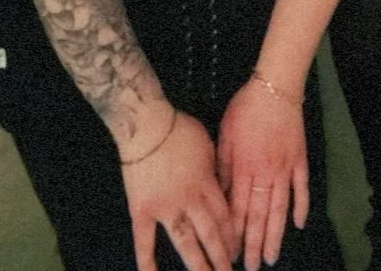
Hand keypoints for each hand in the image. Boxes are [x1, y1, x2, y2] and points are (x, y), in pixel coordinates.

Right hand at [121, 110, 237, 270]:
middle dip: (222, 257)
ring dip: (199, 265)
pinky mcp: (142, 210)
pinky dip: (147, 261)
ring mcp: (165, 208)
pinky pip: (144, 240)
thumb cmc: (177, 127)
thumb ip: (215, 167)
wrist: (145, 123)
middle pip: (210, 234)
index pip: (225, 217)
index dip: (232, 236)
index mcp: (206, 183)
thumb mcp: (207, 143)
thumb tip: (222, 182)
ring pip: (186, 242)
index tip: (238, 250)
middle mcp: (189, 200)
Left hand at [217, 78, 308, 270]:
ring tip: (270, 258)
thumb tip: (218, 195)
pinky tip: (299, 225)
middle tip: (250, 267)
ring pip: (279, 209)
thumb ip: (223, 166)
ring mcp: (285, 169)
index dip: (233, 233)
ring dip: (274, 235)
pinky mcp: (299, 160)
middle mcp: (265, 174)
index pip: (237, 209)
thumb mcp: (224, 135)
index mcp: (244, 167)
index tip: (228, 253)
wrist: (274, 88)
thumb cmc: (245, 109)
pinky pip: (301, 189)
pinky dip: (301, 207)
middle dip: (252, 244)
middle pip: (258, 215)